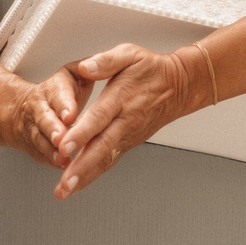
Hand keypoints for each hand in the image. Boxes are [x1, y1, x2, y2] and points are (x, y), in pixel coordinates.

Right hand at [2, 67, 84, 169]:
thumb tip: (92, 65)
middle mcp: (40, 108)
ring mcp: (34, 128)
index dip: (64, 105)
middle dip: (53, 130)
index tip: (71, 115)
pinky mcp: (34, 146)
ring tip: (63, 159)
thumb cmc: (61, 91)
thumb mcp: (73, 73)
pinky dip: (50, 162)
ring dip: (51, 150)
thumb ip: (88, 67)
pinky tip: (62, 167)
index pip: (58, 95)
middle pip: (45, 119)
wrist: (22, 108)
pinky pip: (41, 154)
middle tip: (62, 139)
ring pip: (40, 139)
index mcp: (53, 89)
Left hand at [51, 42, 209, 198]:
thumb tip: (85, 67)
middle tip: (64, 182)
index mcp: (122, 98)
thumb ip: (106, 61)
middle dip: (81, 166)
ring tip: (65, 190)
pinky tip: (77, 184)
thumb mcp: (130, 54)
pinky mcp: (129, 143)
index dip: (82, 133)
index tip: (65, 146)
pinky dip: (93, 174)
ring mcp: (129, 135)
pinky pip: (110, 160)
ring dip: (85, 176)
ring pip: (106, 158)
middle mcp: (126, 121)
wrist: (181, 86)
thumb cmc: (153, 70)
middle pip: (102, 146)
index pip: (100, 118)